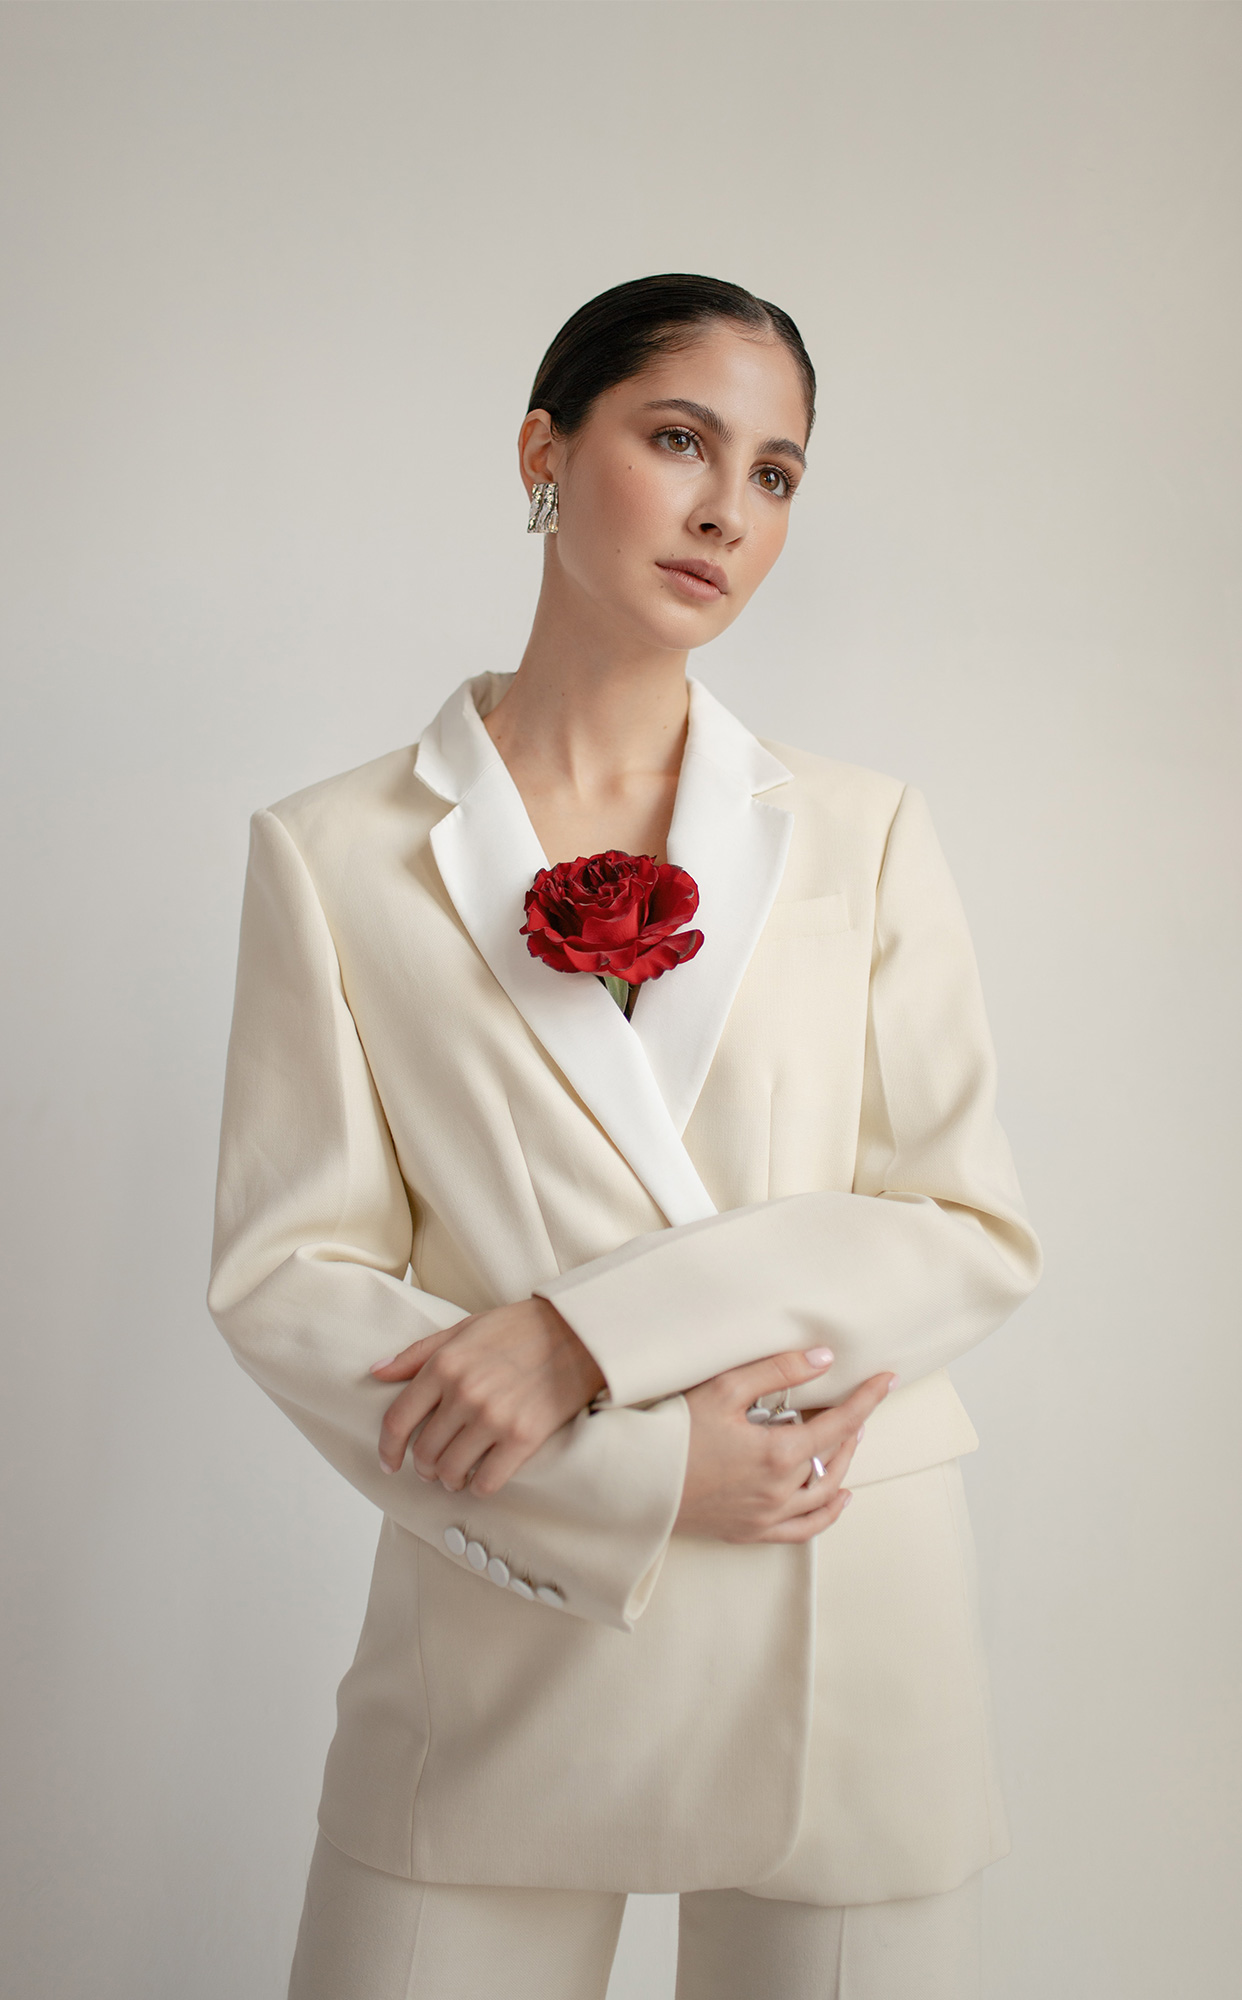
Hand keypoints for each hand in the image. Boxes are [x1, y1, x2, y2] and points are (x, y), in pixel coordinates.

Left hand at [369, 1299, 605, 1495]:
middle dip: (423, 1466)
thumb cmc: (520, 1328)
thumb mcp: (464, 1330)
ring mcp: (494, 1418)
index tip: (389, 1462)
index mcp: (445, 1365)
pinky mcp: (523, 1438)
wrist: (578, 1332)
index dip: (387, 1449)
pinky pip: (486, 1482)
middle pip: (424, 1452)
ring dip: (449, 1479)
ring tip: (455, 1475)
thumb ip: (417, 1354)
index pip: (398, 1420)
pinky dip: (478, 1487)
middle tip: (431, 1467)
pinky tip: (481, 1478)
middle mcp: (464, 1393)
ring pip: (451, 1471)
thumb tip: (376, 1373)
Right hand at [674, 1349, 896, 1542]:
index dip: (866, 1399)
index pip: (839, 1424)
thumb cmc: (672, 1431)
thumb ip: (777, 1371)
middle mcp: (780, 1492)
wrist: (631, 1482)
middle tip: (857, 1403)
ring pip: (824, 1494)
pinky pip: (803, 1530)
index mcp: (778, 1454)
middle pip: (834, 1458)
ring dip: (842, 1465)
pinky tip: (838, 1498)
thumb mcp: (723, 1388)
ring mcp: (766, 1516)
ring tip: (848, 1440)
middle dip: (852, 1429)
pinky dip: (827, 1514)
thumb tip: (824, 1359)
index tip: (886, 1380)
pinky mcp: (749, 1531)